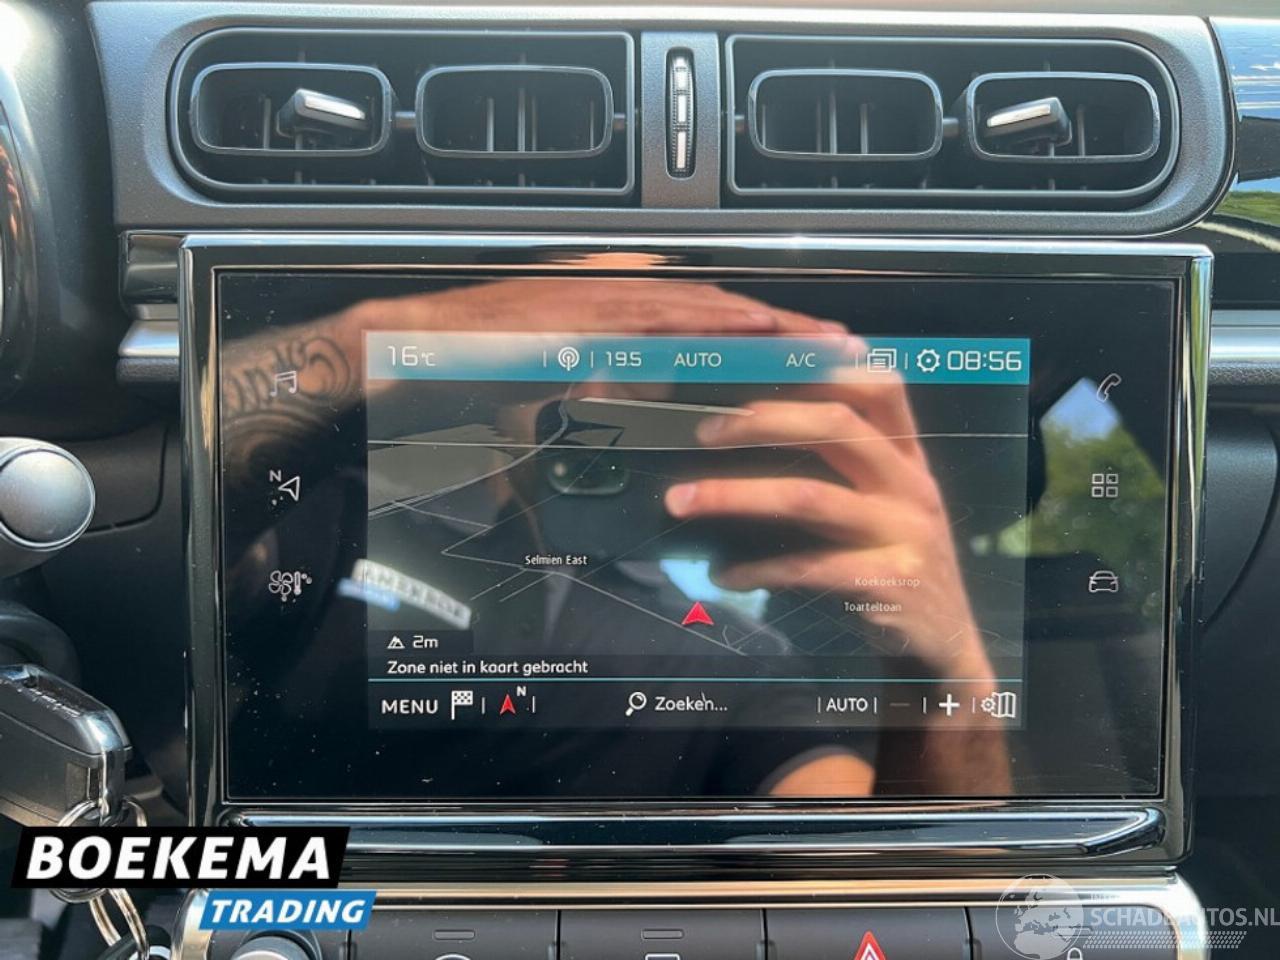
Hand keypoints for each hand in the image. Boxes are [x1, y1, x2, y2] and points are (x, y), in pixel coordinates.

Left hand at [663, 368, 992, 680]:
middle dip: (762, 421)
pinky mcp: (887, 583)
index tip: (758, 373)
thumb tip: (754, 428)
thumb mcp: (887, 507)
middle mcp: (911, 486)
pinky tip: (722, 575)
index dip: (822, 370)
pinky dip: (756, 569)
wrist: (945, 647)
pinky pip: (807, 567)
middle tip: (704, 432)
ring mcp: (904, 533)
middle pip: (837, 426)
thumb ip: (846, 468)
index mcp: (910, 458)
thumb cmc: (897, 565)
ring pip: (809, 497)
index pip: (880, 387)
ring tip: (682, 500)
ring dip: (735, 495)